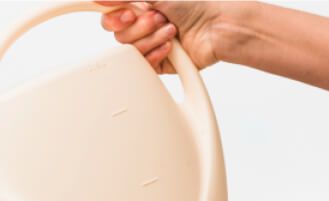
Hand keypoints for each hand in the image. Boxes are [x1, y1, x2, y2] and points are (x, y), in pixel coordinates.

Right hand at [98, 2, 224, 73]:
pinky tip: (170, 47)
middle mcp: (142, 27)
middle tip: (158, 18)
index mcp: (140, 8)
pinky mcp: (156, 63)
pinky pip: (142, 65)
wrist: (218, 27)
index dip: (114, 18)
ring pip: (130, 51)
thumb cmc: (196, 6)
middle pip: (118, 35)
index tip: (128, 14)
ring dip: (152, 39)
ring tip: (171, 31)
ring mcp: (149, 45)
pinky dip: (156, 54)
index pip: (111, 16)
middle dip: (140, 27)